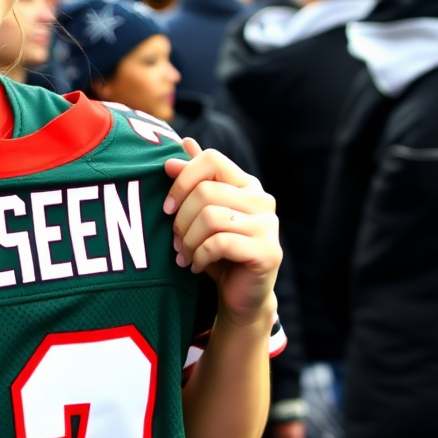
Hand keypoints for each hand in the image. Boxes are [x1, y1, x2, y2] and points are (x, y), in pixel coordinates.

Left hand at [164, 137, 281, 328]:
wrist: (240, 295)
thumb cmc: (218, 250)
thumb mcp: (203, 212)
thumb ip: (196, 179)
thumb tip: (184, 142)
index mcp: (246, 183)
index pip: (210, 159)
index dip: (182, 179)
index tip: (167, 207)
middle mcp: (262, 199)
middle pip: (205, 192)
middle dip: (181, 219)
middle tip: (175, 240)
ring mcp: (269, 225)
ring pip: (210, 218)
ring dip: (188, 241)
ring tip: (184, 255)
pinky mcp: (268, 251)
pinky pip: (220, 243)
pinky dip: (200, 256)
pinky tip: (196, 266)